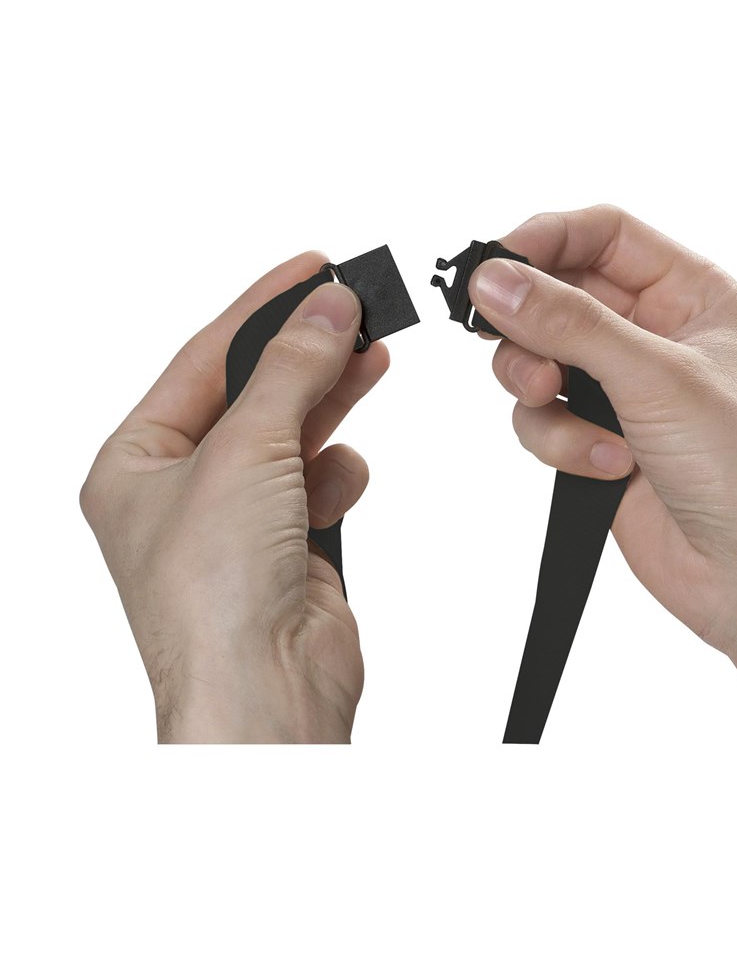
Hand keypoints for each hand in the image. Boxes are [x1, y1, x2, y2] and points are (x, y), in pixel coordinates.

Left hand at [80, 251, 389, 741]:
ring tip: (372, 357)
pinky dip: (338, 476)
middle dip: (304, 351)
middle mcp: (183, 490)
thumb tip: (327, 308)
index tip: (312, 268)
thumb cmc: (214, 599)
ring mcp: (239, 519)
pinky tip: (342, 484)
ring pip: (294, 433)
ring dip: (330, 403)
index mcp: (136, 463)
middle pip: (253, 392)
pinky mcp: (289, 545)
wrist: (267, 695)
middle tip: (354, 304)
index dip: (259, 307)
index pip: (203, 359)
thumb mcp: (244, 454)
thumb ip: (290, 372)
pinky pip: (321, 483)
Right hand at [469, 205, 736, 742]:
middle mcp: (655, 337)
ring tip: (577, 424)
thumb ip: (571, 324)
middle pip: (558, 297)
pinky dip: (561, 444)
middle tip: (529, 363)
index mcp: (692, 296)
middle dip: (532, 331)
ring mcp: (624, 392)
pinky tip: (606, 466)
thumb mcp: (659, 379)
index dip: (544, 241)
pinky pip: (544, 420)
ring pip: (538, 361)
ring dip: (540, 393)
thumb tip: (497, 280)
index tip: (492, 267)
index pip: (602, 236)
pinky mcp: (598, 441)